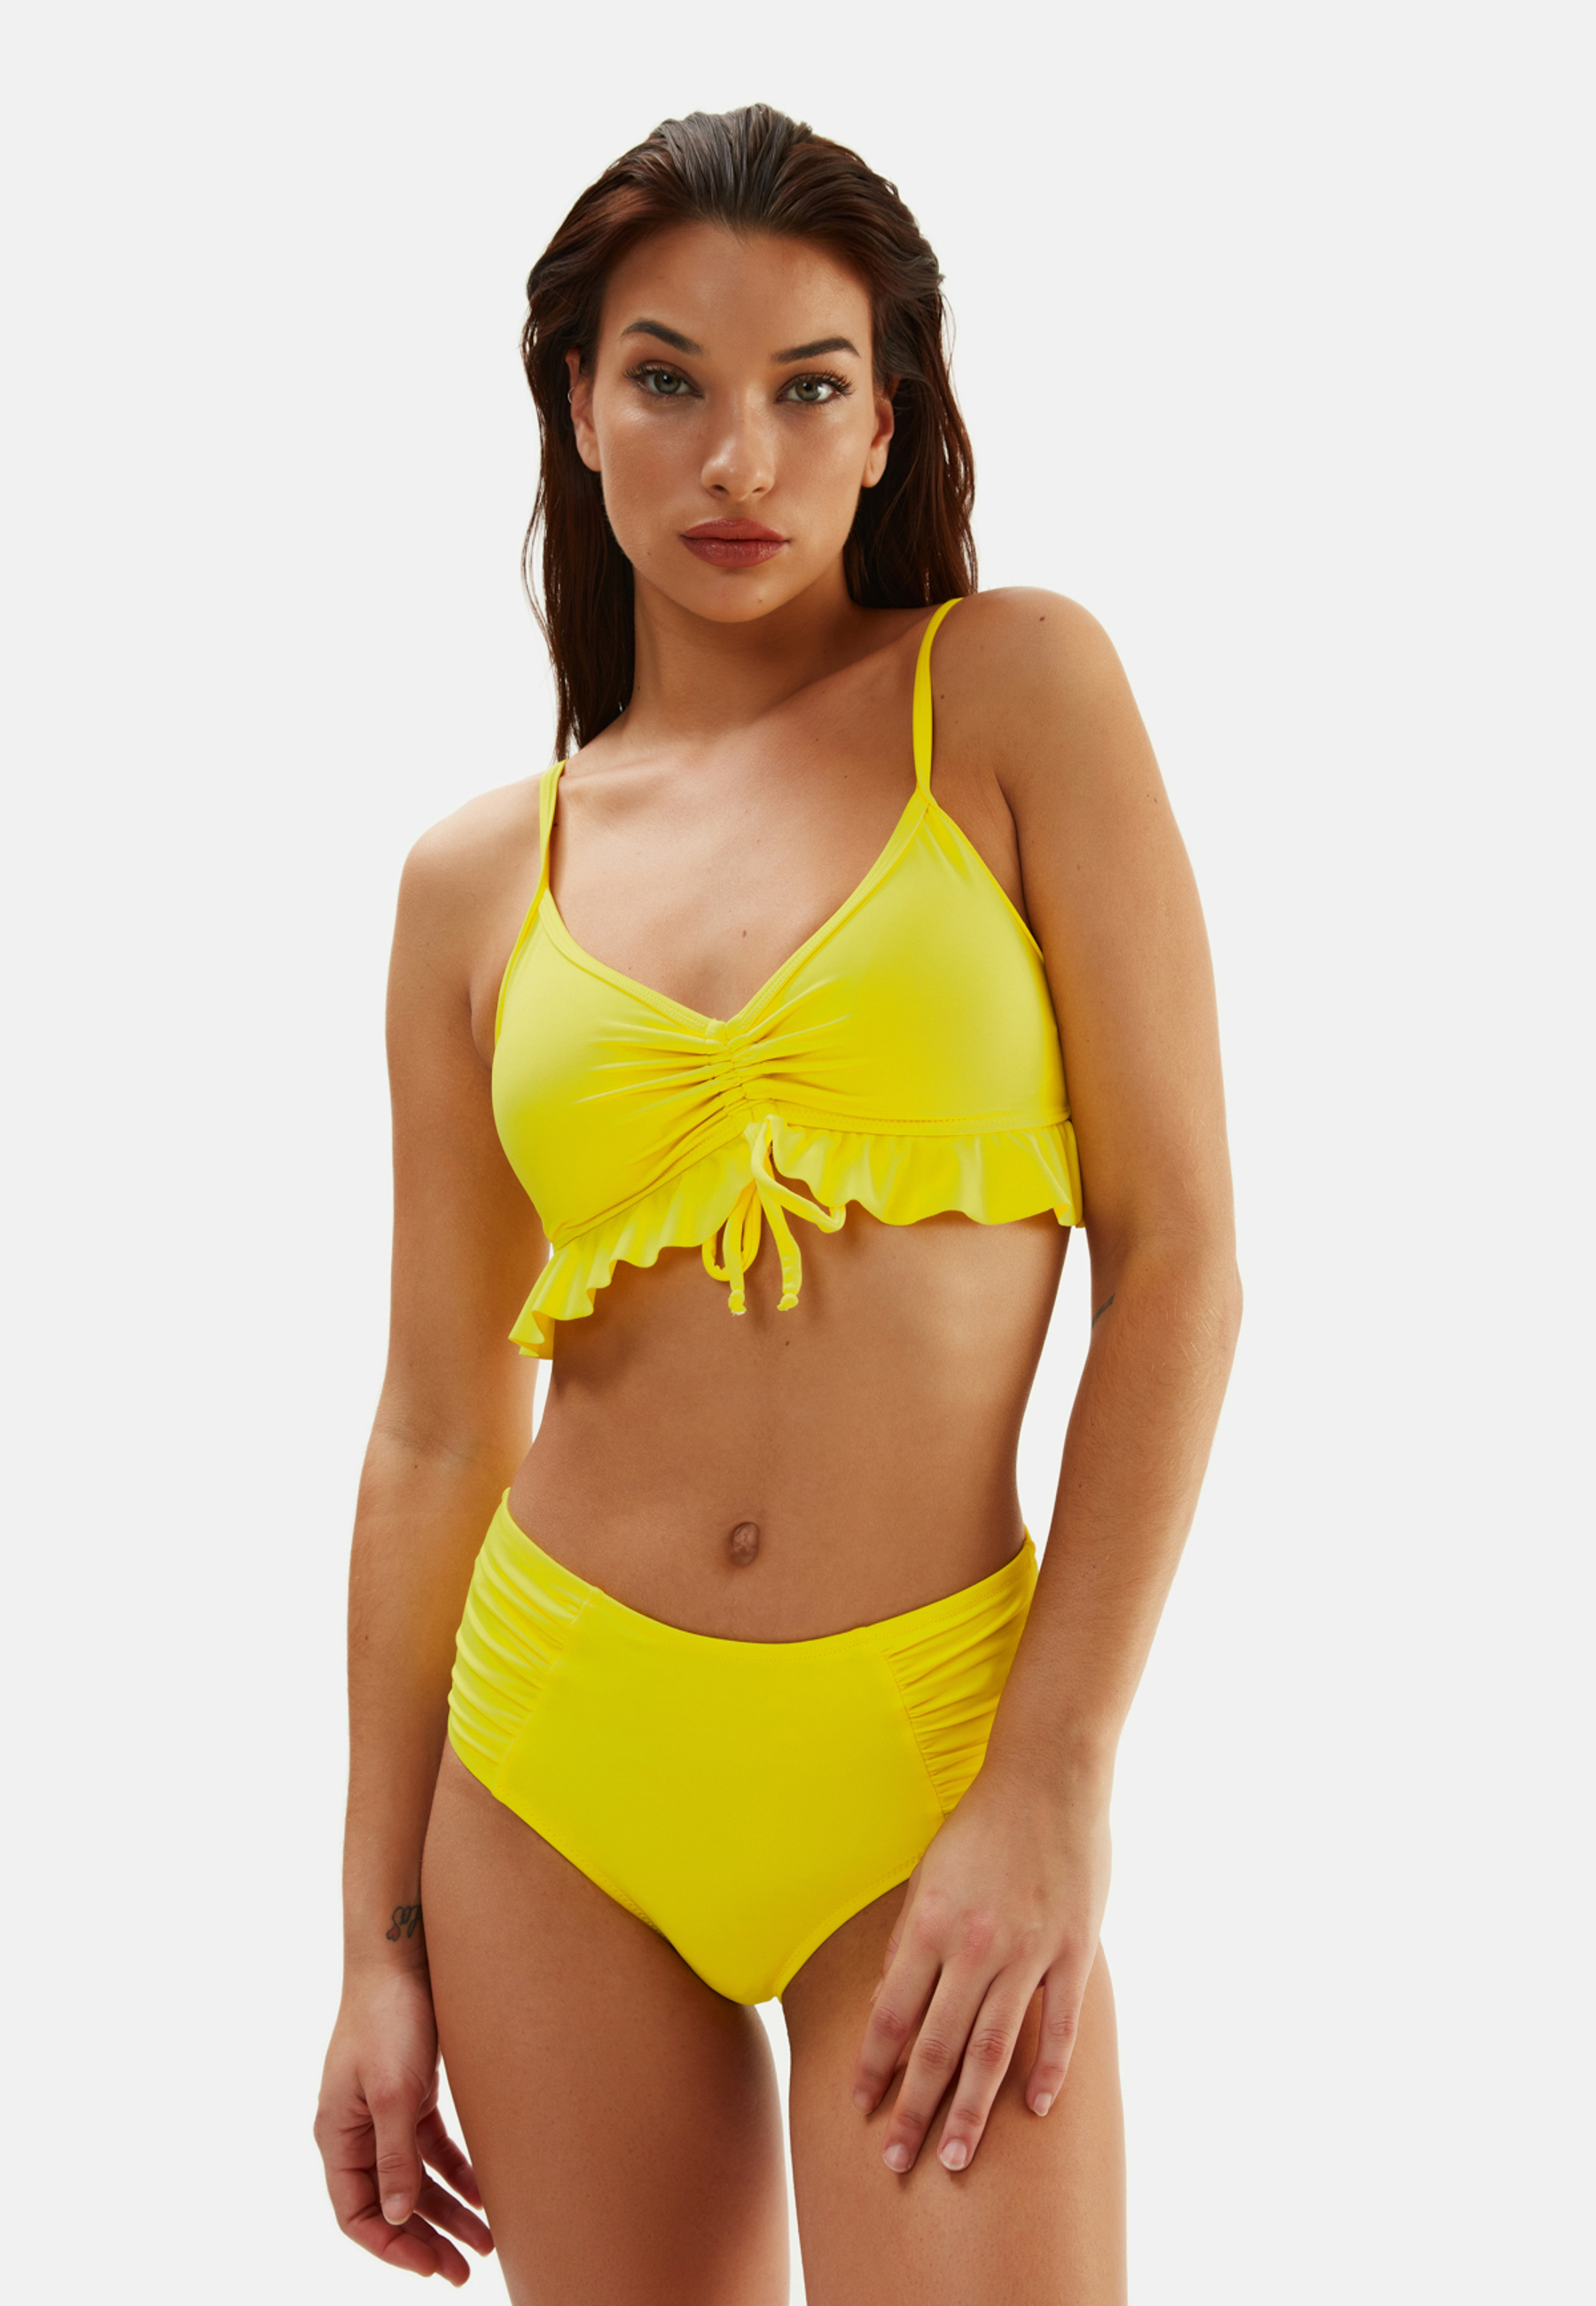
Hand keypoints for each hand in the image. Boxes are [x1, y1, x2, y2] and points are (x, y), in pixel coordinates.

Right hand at [315, 1964, 493, 2283]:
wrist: (403, 1955)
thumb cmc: (388, 2019)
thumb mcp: (393, 2092)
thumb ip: (395, 2157)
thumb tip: (396, 2218)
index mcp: (337, 2135)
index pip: (357, 2213)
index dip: (391, 2246)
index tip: (430, 2266)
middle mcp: (357, 2130)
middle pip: (390, 2203)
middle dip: (426, 2239)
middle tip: (464, 2270)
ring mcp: (384, 2113)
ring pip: (415, 2179)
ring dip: (448, 2210)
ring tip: (486, 2241)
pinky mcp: (411, 2094)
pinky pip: (432, 2148)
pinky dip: (457, 2172)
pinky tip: (485, 2192)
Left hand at [850, 1765, 1110, 2174]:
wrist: (1048, 1776)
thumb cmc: (980, 1824)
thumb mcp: (928, 1875)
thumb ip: (910, 1940)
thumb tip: (891, 2003)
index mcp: (930, 1923)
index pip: (892, 2013)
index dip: (874, 2065)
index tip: (859, 2108)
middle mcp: (974, 1945)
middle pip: (938, 2045)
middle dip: (914, 2109)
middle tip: (897, 2163)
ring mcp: (1028, 1951)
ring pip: (994, 2048)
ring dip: (972, 2110)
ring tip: (956, 2158)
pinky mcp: (1074, 1950)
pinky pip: (1060, 2024)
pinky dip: (1049, 2069)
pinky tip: (1037, 2108)